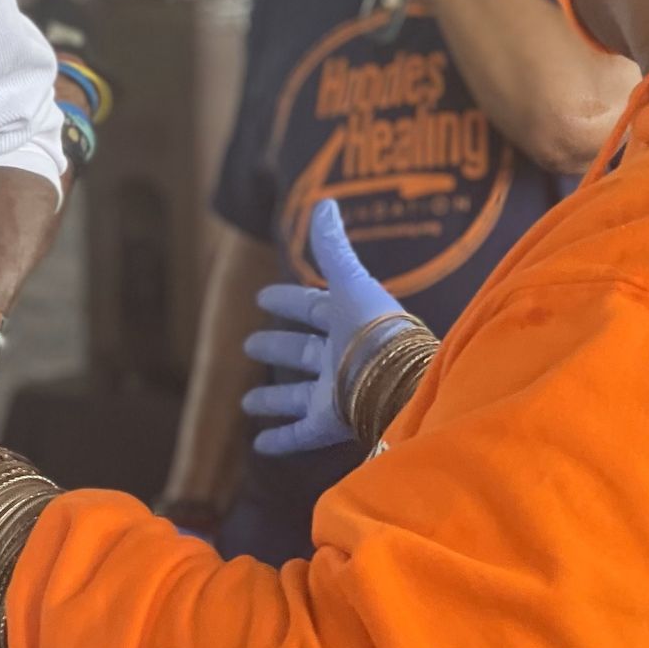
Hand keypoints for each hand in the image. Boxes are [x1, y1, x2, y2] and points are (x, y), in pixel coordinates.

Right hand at [241, 200, 402, 456]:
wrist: (401, 381)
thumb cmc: (378, 328)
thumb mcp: (350, 283)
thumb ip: (333, 247)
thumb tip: (323, 202)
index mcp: (348, 321)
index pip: (313, 308)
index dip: (288, 300)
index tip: (263, 296)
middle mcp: (342, 357)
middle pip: (302, 352)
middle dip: (277, 347)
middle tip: (250, 343)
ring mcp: (337, 392)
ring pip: (298, 396)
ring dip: (274, 399)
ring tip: (247, 403)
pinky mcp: (332, 423)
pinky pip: (301, 433)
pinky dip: (280, 440)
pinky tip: (258, 445)